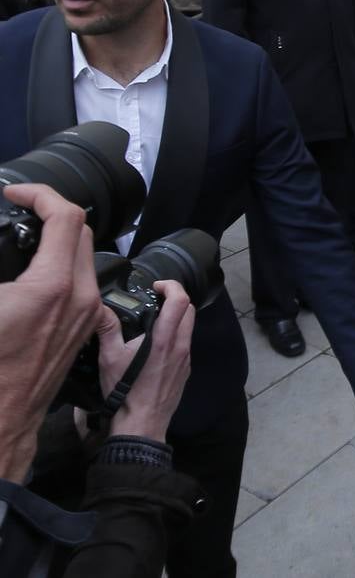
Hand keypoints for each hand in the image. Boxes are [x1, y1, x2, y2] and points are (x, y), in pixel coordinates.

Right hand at [0, 185, 101, 480]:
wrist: (0, 421)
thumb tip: (0, 248)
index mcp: (52, 286)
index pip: (65, 216)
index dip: (40, 194)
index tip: (14, 193)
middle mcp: (79, 296)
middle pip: (80, 231)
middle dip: (50, 213)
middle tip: (19, 211)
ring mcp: (85, 313)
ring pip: (83, 257)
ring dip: (57, 240)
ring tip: (24, 239)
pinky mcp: (83, 328)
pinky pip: (81, 283)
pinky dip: (61, 266)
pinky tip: (32, 274)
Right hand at [97, 280, 194, 441]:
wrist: (142, 423)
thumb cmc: (125, 391)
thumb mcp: (110, 358)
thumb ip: (107, 329)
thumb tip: (100, 308)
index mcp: (165, 339)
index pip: (181, 300)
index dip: (171, 286)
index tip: (156, 286)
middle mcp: (181, 345)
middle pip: (189, 310)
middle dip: (175, 298)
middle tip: (155, 300)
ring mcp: (186, 358)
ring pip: (189, 327)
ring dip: (176, 318)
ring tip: (153, 322)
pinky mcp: (186, 369)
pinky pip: (185, 344)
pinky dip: (176, 335)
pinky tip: (156, 345)